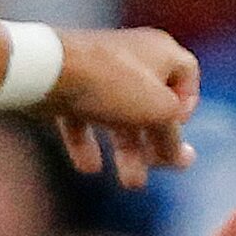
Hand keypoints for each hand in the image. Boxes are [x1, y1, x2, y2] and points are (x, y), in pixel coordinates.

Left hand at [45, 27, 198, 187]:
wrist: (48, 70)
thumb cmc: (112, 84)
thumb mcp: (157, 113)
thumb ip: (172, 135)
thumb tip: (182, 157)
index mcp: (161, 51)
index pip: (187, 75)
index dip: (187, 103)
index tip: (177, 127)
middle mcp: (132, 56)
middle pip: (151, 102)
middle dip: (156, 141)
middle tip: (159, 168)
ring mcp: (97, 70)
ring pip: (118, 114)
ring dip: (127, 151)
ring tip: (132, 184)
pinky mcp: (66, 86)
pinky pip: (83, 116)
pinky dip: (88, 142)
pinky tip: (89, 168)